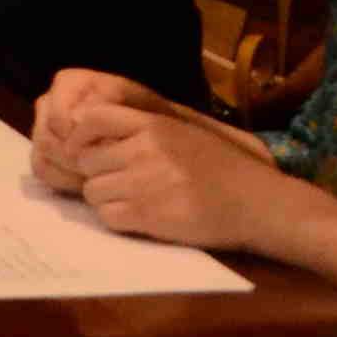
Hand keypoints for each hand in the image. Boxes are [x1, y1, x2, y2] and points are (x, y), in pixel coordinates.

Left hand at [51, 98, 311, 253]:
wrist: (257, 203)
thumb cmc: (219, 168)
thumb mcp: (180, 133)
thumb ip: (138, 130)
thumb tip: (83, 127)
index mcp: (153, 124)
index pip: (91, 117)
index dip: (79, 136)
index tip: (82, 150)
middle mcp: (146, 149)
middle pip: (86, 160)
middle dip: (97, 173)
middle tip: (120, 183)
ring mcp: (147, 182)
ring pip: (93, 190)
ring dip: (107, 199)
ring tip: (135, 200)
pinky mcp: (151, 215)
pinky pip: (108, 216)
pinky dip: (118, 219)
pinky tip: (141, 217)